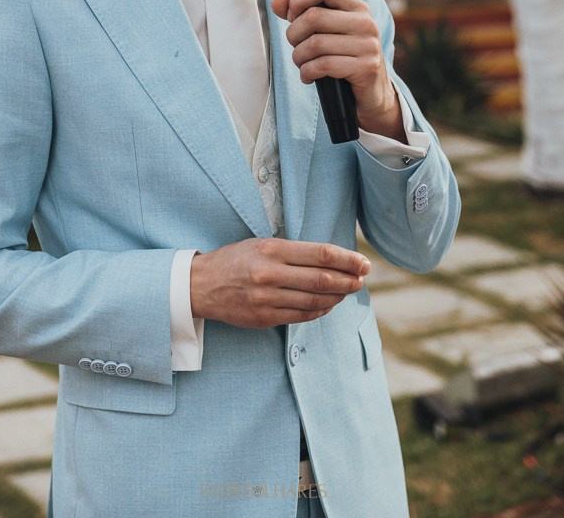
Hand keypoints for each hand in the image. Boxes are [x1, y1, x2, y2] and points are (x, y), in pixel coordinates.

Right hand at [190, 238, 369, 327]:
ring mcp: (267, 298)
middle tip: (362, 278)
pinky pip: (301, 316)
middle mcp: (270, 273)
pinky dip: (320, 310)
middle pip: (322, 279)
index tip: (363, 262)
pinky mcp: (264, 318)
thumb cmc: (236, 260)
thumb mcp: (261, 244)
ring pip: (315, 300)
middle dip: (348, 279)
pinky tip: (328, 304)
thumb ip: (293, 252)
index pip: (320, 254)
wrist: (200, 285)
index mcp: (272, 249)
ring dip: (337, 296)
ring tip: (348, 291)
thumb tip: (331, 259)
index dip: (347, 259)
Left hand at [271, 0, 404, 139]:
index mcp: (356, 7)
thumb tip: (277, 2)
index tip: (293, 15)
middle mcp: (365, 22)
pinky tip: (309, 76)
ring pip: (314, 43)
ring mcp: (367, 45)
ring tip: (302, 63)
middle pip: (313, 16)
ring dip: (299, 57)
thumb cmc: (345, 58)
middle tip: (296, 46)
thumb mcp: (326, 32)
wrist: (373, 92)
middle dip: (294, 34)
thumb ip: (301, 14)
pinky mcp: (365, 68)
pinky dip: (307, 72)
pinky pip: (323, 65)